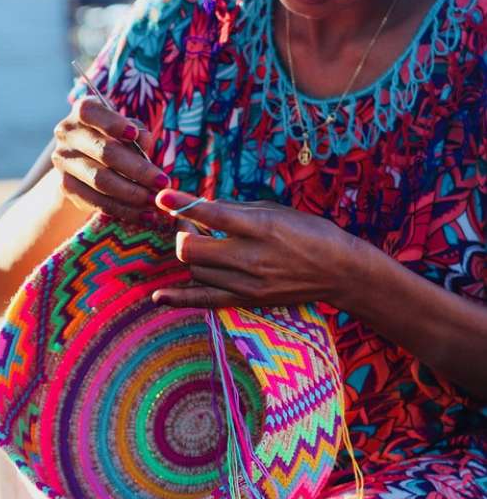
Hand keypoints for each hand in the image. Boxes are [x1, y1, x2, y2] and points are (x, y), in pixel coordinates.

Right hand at [51, 96, 171, 225]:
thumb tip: (143, 140)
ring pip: (101, 180)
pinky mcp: (66, 186)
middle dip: (138, 170)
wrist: (86, 165)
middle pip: (104, 152)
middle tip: (163, 183)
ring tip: (156, 201)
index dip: (113, 124)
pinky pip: (98, 202)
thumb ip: (137, 133)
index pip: (90, 112)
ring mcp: (64, 161)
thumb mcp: (128, 132)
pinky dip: (124, 210)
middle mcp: (67, 133)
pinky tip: (145, 215)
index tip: (134, 135)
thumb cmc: (116, 142)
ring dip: (133, 194)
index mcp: (83, 112)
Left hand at [152, 189, 353, 308]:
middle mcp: (251, 257)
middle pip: (192, 249)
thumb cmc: (309, 232)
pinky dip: (180, 298)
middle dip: (183, 233)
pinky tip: (158, 296)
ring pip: (196, 271)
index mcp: (260, 227)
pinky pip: (206, 301)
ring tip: (204, 245)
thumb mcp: (276, 210)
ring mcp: (248, 283)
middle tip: (190, 224)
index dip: (182, 205)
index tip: (162, 197)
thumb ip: (236, 209)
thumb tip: (200, 208)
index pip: (212, 215)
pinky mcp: (248, 301)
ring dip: (192, 256)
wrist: (339, 271)